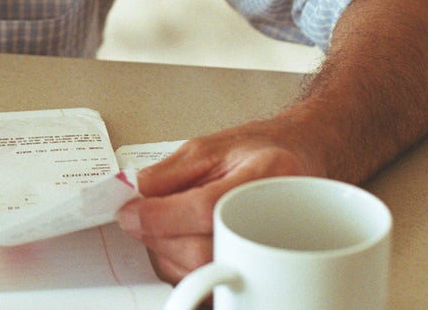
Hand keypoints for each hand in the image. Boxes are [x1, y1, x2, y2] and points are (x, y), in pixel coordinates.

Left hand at [116, 120, 326, 281]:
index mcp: (266, 173)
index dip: (160, 215)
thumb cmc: (259, 152)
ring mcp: (271, 249)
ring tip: (161, 224)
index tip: (130, 211)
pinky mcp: (257, 270)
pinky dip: (181, 265)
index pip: (205, 208)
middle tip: (136, 217)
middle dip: (156, 236)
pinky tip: (179, 241)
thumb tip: (133, 197)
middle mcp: (274, 214)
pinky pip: (210, 280)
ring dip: (165, 252)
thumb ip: (168, 173)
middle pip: (202, 249)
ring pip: (203, 271)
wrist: (297, 161)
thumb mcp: (208, 147)